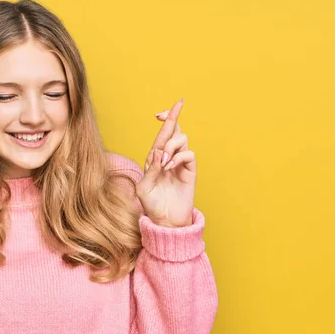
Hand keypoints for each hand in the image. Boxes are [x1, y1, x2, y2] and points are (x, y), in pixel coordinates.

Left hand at [136, 98, 195, 227]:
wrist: (165, 220)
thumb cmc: (151, 205)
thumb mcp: (144, 188)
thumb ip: (150, 170)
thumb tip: (159, 152)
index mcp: (155, 158)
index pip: (162, 134)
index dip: (164, 120)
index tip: (159, 113)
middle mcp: (169, 157)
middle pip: (174, 130)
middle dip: (172, 118)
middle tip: (167, 113)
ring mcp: (180, 163)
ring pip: (182, 139)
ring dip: (171, 145)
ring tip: (164, 162)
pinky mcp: (190, 172)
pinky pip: (189, 154)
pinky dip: (178, 157)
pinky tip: (169, 167)